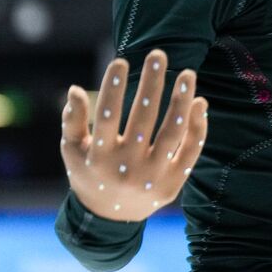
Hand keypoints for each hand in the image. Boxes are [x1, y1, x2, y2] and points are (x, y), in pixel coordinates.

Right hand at [59, 48, 207, 221]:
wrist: (111, 218)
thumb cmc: (89, 173)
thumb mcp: (73, 151)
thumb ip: (72, 121)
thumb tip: (75, 90)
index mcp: (99, 159)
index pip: (107, 118)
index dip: (112, 89)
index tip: (121, 60)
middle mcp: (127, 169)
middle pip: (144, 120)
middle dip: (152, 84)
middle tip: (158, 54)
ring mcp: (152, 178)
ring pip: (172, 135)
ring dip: (182, 102)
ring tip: (187, 73)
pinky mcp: (173, 184)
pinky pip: (190, 152)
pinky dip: (196, 127)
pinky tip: (199, 102)